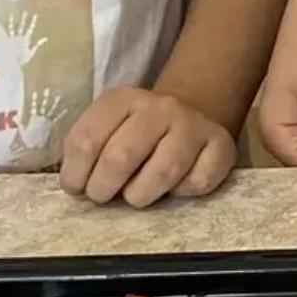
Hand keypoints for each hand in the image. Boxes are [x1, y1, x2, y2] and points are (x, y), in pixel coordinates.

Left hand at [57, 88, 236, 207]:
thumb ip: (87, 151)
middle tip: (102, 197)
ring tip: (135, 196)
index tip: (76, 188)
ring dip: (141, 195)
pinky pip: (198, 182)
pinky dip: (183, 193)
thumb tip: (74, 185)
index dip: (75, 174)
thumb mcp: (106, 130)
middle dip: (103, 189)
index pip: (87, 140)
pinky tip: (175, 187)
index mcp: (122, 99)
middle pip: (121, 157)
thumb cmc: (137, 135)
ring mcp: (193, 125)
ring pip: (162, 172)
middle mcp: (160, 106)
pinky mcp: (221, 146)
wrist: (190, 115)